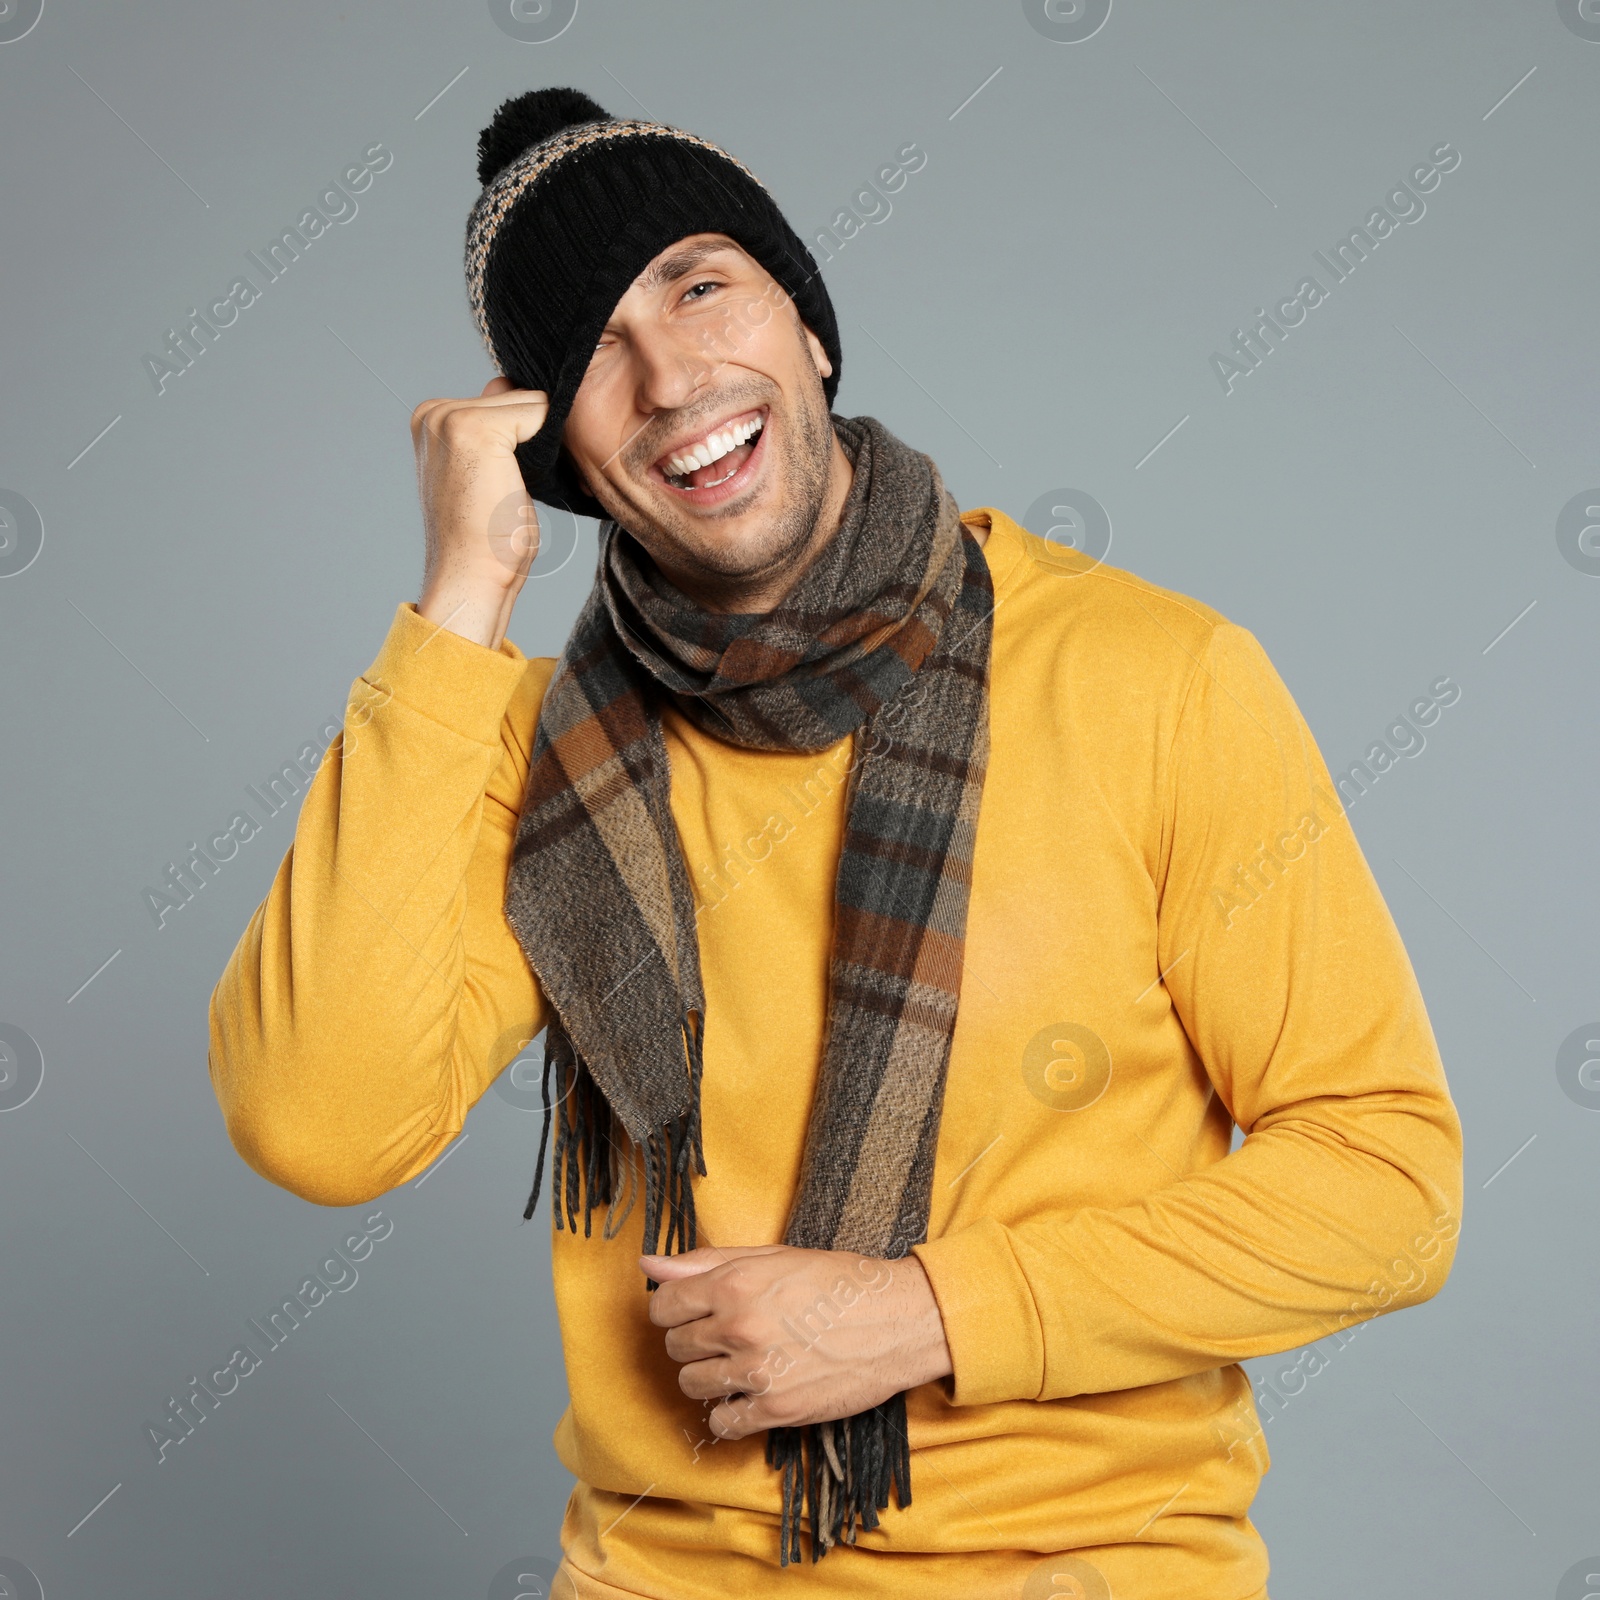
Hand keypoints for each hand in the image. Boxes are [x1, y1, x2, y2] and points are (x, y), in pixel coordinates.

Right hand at [410, 376, 550, 648]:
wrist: (471, 576)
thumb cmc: (484, 537)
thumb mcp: (485, 472)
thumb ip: (495, 429)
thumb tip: (513, 387)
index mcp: (430, 419)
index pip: (501, 396)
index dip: (519, 436)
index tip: (502, 478)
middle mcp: (434, 412)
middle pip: (516, 395)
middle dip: (529, 436)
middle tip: (508, 487)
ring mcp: (450, 417)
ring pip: (529, 403)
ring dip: (538, 443)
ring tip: (512, 487)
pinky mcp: (475, 428)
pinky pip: (539, 413)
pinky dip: (546, 447)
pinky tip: (520, 483)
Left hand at [642, 1244, 951, 1440]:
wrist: (897, 1320)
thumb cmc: (837, 1282)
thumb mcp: (773, 1258)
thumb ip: (707, 1262)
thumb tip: (649, 1263)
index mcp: (735, 1283)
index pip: (664, 1305)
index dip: (674, 1310)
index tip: (693, 1313)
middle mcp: (740, 1326)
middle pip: (675, 1346)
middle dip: (694, 1342)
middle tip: (728, 1336)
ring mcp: (758, 1371)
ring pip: (692, 1385)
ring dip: (709, 1377)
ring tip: (741, 1365)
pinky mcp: (777, 1410)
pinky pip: (722, 1423)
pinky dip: (730, 1413)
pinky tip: (752, 1395)